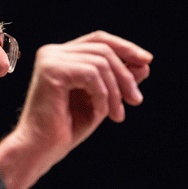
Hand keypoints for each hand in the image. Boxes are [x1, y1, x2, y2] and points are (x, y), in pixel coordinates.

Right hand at [0, 31, 152, 188]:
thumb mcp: (100, 100)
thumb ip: (118, 80)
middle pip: (102, 48)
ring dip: (115, 91)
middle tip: (136, 100)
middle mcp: (52, 52)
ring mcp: (50, 60)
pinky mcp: (51, 71)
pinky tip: (99, 114)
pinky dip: (102, 96)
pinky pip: (92, 75)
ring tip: (117, 114)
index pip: (98, 40)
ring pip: (100, 62)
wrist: (41, 149)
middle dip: (125, 74)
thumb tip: (144, 63)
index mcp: (60, 56)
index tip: (146, 62)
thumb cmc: (65, 128)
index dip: (124, 47)